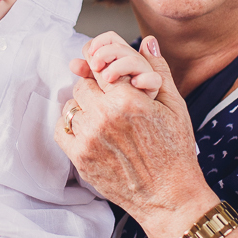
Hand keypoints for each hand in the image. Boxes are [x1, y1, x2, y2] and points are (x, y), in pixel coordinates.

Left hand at [57, 36, 217, 237]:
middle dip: (95, 90)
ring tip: (104, 120)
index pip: (99, 69)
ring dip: (84, 108)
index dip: (102, 71)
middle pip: (82, 85)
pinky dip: (72, 126)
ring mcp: (89, 138)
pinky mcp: (80, 157)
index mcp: (127, 98)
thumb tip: (148, 41)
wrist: (169, 196)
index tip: (105, 77)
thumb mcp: (175, 106)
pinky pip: (62, 128)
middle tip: (110, 101)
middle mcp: (104, 116)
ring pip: (72, 106)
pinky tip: (90, 131)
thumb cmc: (176, 151)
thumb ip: (157, 70)